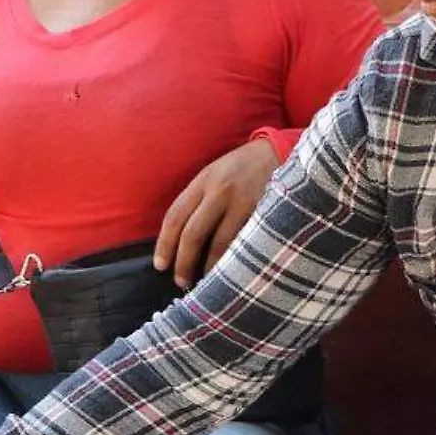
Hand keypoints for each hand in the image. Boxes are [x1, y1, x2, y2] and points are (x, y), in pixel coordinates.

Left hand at [153, 138, 279, 288]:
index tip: (160, 266)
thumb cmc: (239, 170)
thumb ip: (197, 202)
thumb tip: (177, 240)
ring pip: (220, 243)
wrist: (275, 153)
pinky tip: (230, 272)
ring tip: (205, 282)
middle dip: (183, 261)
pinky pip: (244, 243)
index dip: (164, 244)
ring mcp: (244, 202)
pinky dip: (234, 260)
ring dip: (210, 267)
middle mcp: (220, 190)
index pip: (175, 216)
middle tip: (181, 281)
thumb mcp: (213, 175)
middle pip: (193, 232)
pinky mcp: (263, 213)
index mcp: (203, 180)